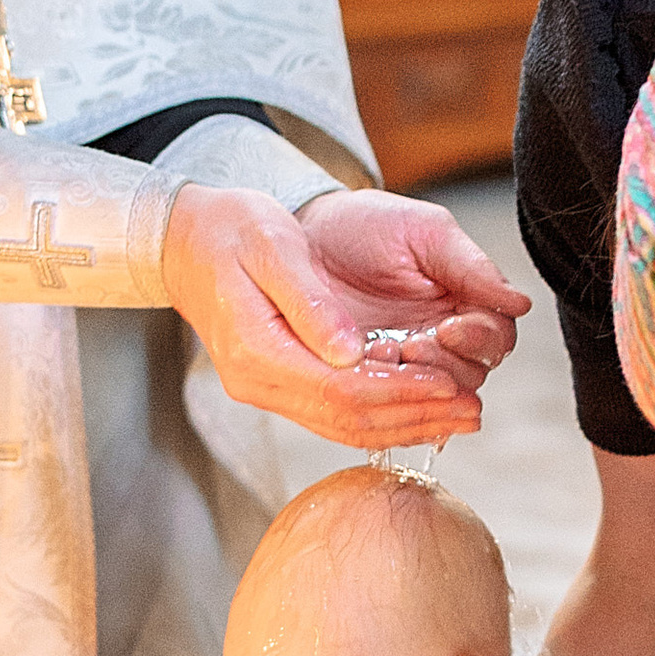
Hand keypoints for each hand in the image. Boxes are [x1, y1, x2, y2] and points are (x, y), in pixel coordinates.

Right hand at [165, 187, 514, 447]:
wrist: (182, 240)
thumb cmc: (229, 230)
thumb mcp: (271, 247)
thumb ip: (310, 301)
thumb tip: (351, 352)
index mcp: (256, 349)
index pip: (340, 390)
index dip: (401, 391)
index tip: (450, 383)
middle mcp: (257, 382)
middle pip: (346, 419)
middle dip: (414, 417)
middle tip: (472, 411)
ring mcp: (264, 388)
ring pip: (342, 425)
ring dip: (404, 424)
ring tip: (459, 417)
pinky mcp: (275, 383)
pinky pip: (333, 414)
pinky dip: (379, 416)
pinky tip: (418, 410)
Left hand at [297, 191, 528, 395]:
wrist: (305, 234)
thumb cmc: (367, 223)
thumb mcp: (423, 233)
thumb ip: (472, 267)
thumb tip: (520, 303)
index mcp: (465, 303)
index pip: (496, 337)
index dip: (479, 340)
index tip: (449, 328)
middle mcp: (441, 339)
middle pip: (470, 375)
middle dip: (444, 367)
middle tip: (411, 347)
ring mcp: (403, 364)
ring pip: (431, 397)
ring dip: (413, 385)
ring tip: (384, 355)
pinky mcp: (365, 378)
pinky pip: (385, 405)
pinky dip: (380, 395)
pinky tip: (361, 370)